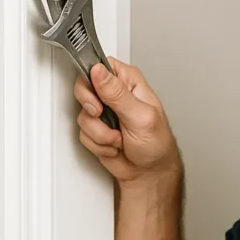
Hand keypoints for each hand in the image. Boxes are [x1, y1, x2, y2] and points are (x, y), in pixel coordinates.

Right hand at [74, 57, 180, 182]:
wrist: (150, 173)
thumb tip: (98, 71)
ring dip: (100, 133)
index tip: (97, 97)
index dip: (92, 79)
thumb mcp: (141, 117)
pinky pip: (83, 133)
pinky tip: (114, 146)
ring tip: (119, 139)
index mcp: (129, 82)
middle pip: (84, 88)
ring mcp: (104, 112)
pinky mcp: (96, 130)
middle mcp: (114, 94)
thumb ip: (117, 94)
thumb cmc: (156, 145)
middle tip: (103, 116)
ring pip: (83, 115)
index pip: (100, 66)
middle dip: (92, 109)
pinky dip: (98, 144)